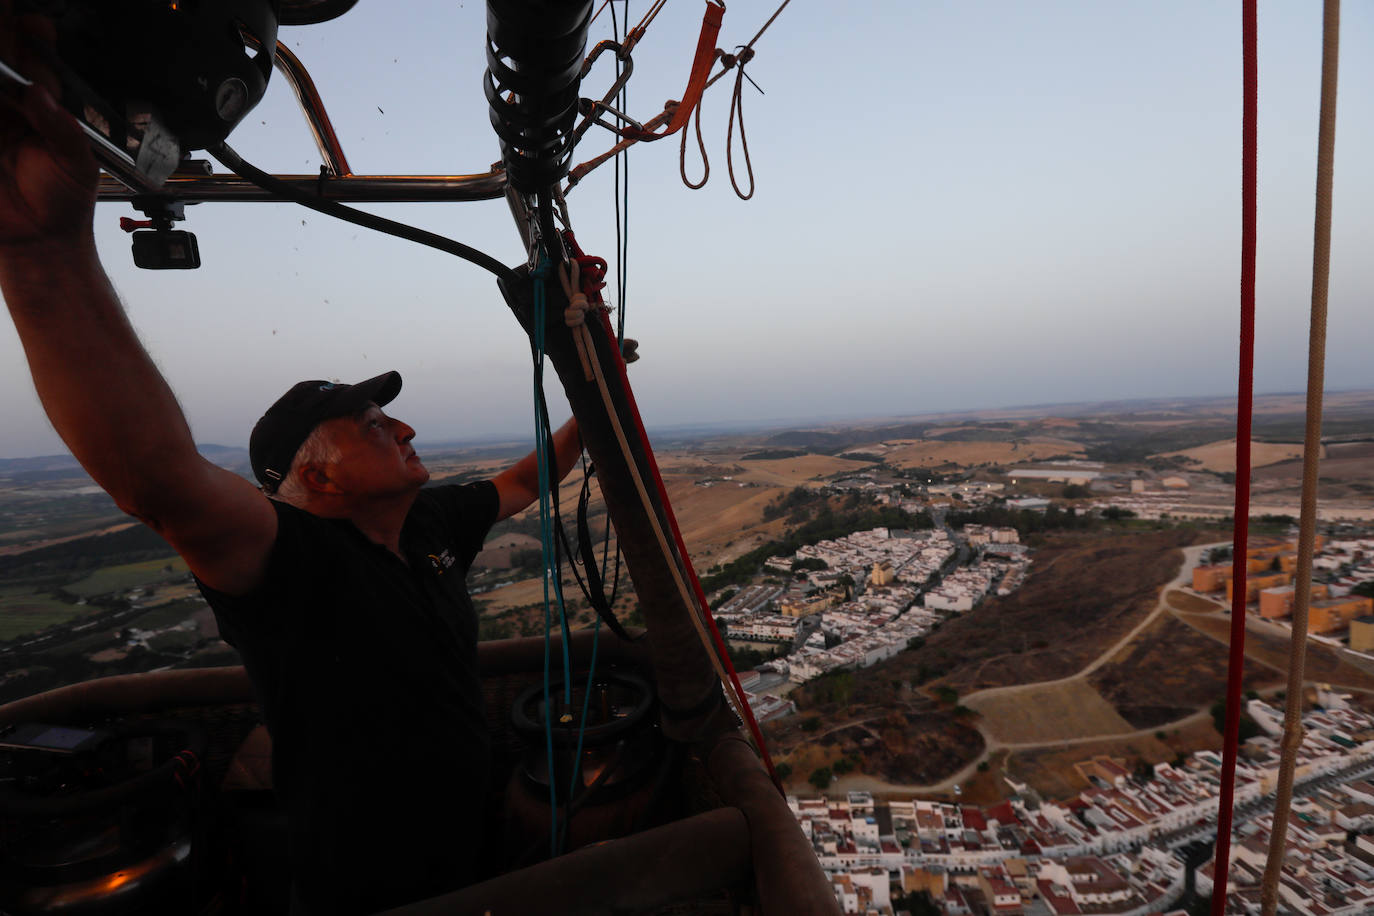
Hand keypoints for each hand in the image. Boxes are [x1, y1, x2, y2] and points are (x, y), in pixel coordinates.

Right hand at [0, 3, 98, 251]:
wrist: (40, 244)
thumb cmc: (63, 205)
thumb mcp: (76, 163)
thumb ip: (60, 128)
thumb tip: (40, 94)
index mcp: (40, 104)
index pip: (32, 57)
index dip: (32, 35)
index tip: (33, 23)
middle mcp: (8, 105)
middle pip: (1, 54)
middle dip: (3, 33)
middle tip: (9, 21)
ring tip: (7, 71)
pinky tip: (1, 101)